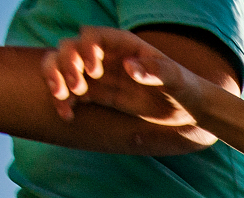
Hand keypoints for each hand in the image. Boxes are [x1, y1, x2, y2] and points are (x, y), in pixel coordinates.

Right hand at [43, 28, 203, 127]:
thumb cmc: (184, 88)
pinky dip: (63, 101)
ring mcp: (98, 74)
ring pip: (62, 67)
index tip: (94, 71)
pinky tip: (66, 115)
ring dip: (55, 78)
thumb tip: (130, 67)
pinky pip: (70, 92)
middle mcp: (106, 55)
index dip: (86, 49)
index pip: (93, 36)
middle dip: (66, 64)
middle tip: (78, 88)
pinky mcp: (96, 93)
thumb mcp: (176, 80)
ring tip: (62, 98)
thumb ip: (156, 71)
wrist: (187, 109)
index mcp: (124, 45)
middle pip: (70, 48)